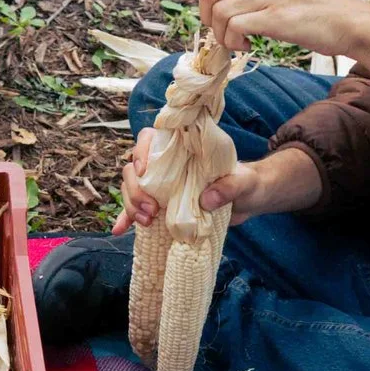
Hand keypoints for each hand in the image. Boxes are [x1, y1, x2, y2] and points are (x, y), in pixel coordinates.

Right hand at [113, 129, 321, 231]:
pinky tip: (119, 231)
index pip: (150, 139)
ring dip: (132, 205)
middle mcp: (168, 165)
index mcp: (183, 149)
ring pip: (132, 189)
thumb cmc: (247, 183)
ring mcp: (162, 186)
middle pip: (135, 168)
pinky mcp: (163, 206)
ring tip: (147, 222)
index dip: (142, 152)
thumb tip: (207, 199)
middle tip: (151, 210)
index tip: (145, 172)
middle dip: (135, 189)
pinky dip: (127, 219)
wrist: (250, 201)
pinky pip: (138, 210)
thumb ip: (229, 186)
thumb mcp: (244, 183)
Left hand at [196, 0, 369, 57]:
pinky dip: (235, 42)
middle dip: (207, 19)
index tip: (222, 24)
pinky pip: (235, 26)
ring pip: (219, 11)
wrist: (348, 22)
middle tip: (225, 34)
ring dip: (222, 36)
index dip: (206, 8)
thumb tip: (216, 13)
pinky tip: (249, 46)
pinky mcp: (277, 16)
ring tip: (241, 43)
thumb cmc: (311, 14)